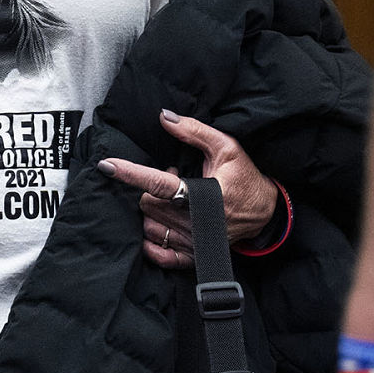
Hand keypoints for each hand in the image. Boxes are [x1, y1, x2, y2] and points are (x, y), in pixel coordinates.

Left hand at [99, 110, 278, 269]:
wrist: (267, 213)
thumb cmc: (244, 177)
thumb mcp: (226, 147)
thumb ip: (194, 131)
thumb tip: (164, 117)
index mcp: (203, 195)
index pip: (158, 183)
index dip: (130, 173)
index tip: (106, 165)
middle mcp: (196, 222)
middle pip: (147, 203)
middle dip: (150, 188)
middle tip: (171, 178)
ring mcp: (193, 242)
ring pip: (148, 226)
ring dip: (152, 211)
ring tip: (172, 200)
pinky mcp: (194, 256)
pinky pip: (160, 255)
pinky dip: (152, 241)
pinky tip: (159, 224)